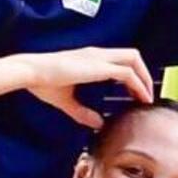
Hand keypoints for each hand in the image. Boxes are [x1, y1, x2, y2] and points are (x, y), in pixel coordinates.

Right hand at [18, 45, 154, 126]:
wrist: (31, 72)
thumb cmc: (42, 82)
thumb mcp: (66, 100)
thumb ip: (82, 112)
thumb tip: (97, 123)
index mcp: (90, 58)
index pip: (120, 59)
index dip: (132, 74)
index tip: (136, 93)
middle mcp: (98, 54)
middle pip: (132, 55)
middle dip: (144, 73)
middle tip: (146, 94)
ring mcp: (99, 57)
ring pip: (134, 59)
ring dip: (144, 78)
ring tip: (147, 97)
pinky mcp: (99, 66)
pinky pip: (127, 73)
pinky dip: (138, 85)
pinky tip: (140, 98)